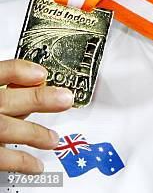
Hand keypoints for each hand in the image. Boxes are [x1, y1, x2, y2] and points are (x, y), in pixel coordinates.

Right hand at [0, 59, 72, 173]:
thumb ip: (4, 90)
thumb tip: (35, 87)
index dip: (21, 71)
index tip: (41, 74)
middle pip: (6, 99)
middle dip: (38, 99)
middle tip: (64, 99)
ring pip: (6, 130)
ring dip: (34, 133)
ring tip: (53, 139)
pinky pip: (2, 159)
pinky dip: (21, 162)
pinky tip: (36, 164)